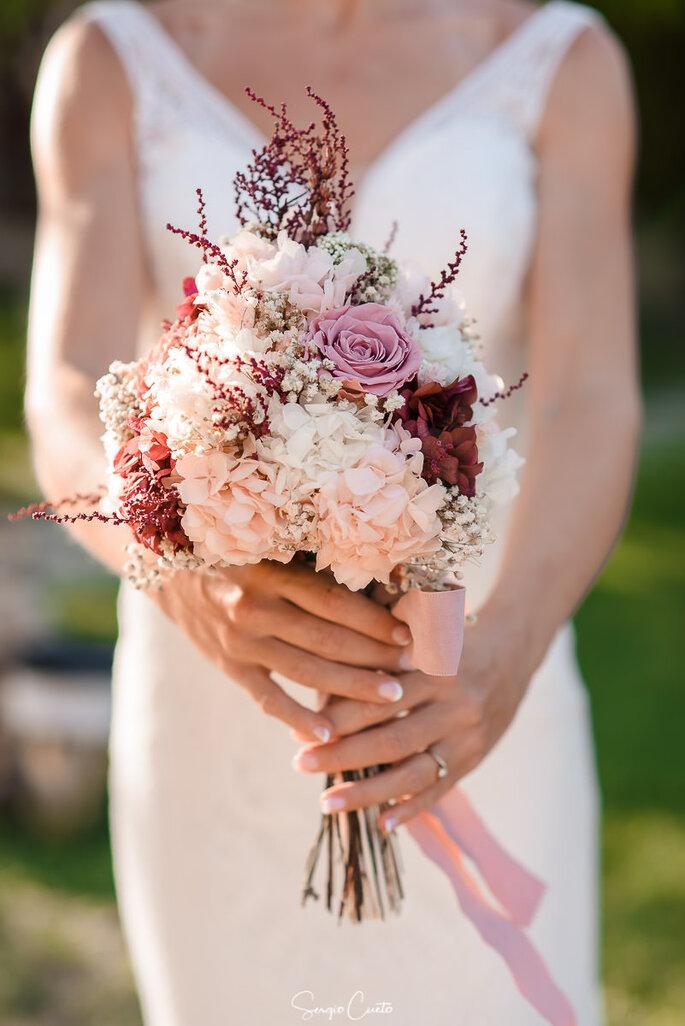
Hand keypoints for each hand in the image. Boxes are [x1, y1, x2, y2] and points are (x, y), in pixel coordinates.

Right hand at [150, 559, 413, 743]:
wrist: (170, 571)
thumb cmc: (238, 556)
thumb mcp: (270, 551)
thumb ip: (312, 569)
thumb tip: (379, 582)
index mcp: (272, 572)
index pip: (335, 602)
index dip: (375, 620)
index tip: (408, 632)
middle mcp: (256, 608)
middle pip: (328, 640)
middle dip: (375, 656)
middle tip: (412, 669)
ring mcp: (241, 641)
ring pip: (306, 671)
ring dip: (352, 688)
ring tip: (390, 698)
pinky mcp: (230, 667)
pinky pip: (269, 698)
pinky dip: (298, 718)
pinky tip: (329, 733)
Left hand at [290, 615, 531, 830]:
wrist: (512, 651)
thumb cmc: (449, 637)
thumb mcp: (421, 633)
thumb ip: (379, 652)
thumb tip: (319, 678)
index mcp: (435, 668)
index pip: (378, 698)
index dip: (336, 715)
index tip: (297, 728)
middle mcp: (453, 705)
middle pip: (390, 739)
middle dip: (340, 756)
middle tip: (298, 763)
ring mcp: (466, 736)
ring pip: (412, 773)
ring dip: (367, 793)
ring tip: (326, 804)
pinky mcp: (474, 759)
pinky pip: (439, 790)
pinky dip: (410, 811)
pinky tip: (380, 826)